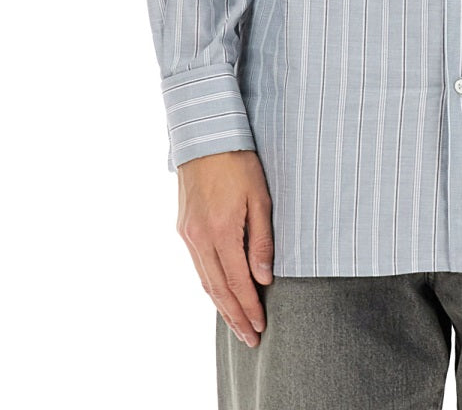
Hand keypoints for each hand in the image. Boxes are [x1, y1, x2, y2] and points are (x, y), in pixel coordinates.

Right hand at [176, 150, 273, 347]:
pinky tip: (221, 294)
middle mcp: (199, 238)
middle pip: (218, 289)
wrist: (204, 136)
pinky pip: (198, 265)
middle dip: (235, 317)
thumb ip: (261, 240)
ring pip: (205, 281)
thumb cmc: (238, 162)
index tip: (262, 326)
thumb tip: (264, 278)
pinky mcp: (183, 228)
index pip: (238, 282)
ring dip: (222, 306)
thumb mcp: (260, 197)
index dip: (250, 307)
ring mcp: (188, 234)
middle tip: (250, 339)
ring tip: (237, 325)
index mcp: (221, 231)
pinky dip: (211, 285)